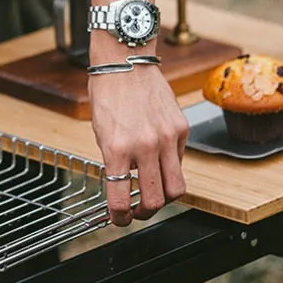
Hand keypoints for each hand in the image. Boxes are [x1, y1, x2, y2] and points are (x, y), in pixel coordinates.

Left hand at [89, 65, 188, 225]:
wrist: (125, 62)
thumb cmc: (107, 93)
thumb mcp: (100, 131)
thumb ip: (113, 159)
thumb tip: (122, 184)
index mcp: (117, 148)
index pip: (120, 198)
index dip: (119, 217)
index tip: (118, 219)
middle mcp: (144, 146)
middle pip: (155, 200)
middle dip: (145, 213)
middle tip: (138, 211)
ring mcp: (167, 138)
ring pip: (176, 188)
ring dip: (164, 197)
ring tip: (153, 194)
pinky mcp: (181, 129)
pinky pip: (180, 161)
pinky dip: (170, 167)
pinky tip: (158, 160)